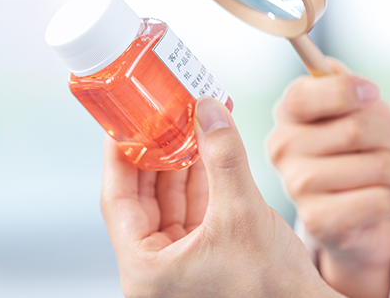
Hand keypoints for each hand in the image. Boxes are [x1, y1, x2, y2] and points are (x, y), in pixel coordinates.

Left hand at [100, 96, 343, 297]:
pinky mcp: (202, 260)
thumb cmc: (272, 290)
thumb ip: (223, 157)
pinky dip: (198, 183)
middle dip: (154, 155)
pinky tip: (205, 154)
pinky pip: (190, 212)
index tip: (124, 123)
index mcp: (146, 269)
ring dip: (178, 165)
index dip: (120, 156)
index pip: (117, 200)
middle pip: (142, 199)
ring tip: (187, 128)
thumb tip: (207, 110)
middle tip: (159, 118)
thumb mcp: (243, 212)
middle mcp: (155, 270)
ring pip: (168, 204)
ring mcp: (178, 266)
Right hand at [268, 60, 389, 297]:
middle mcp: (282, 147)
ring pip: (376, 166)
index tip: (372, 93)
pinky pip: (380, 200)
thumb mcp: (353, 110)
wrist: (355, 215)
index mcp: (287, 114)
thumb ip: (344, 86)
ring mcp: (295, 185)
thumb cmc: (356, 154)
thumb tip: (340, 75)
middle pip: (356, 129)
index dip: (347, 90)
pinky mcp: (316, 219)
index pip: (304, 96)